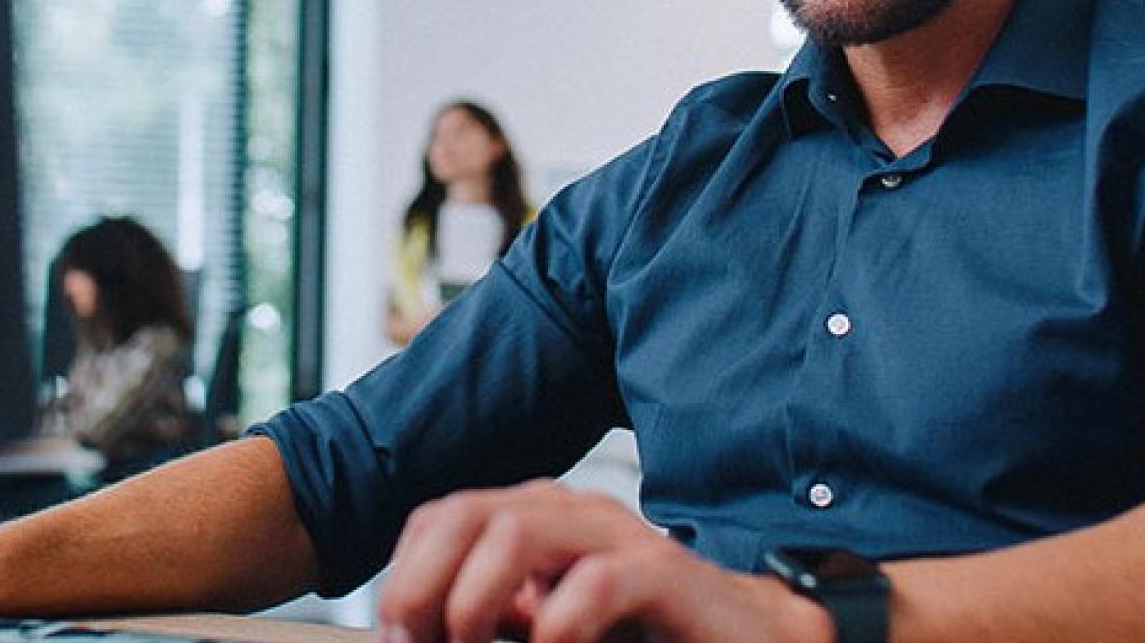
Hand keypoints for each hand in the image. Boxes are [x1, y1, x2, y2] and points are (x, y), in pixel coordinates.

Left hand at [377, 481, 831, 642]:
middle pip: (465, 515)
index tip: (398, 640)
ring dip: (473, 600)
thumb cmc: (645, 636)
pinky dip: (558, 627)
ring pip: (517, 531)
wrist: (746, 642)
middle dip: (423, 585)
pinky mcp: (666, 575)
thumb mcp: (547, 629)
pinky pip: (596, 584)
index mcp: (536, 520)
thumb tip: (413, 632)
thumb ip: (494, 620)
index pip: (441, 518)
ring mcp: (619, 537)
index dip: (404, 577)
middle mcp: (571, 514)